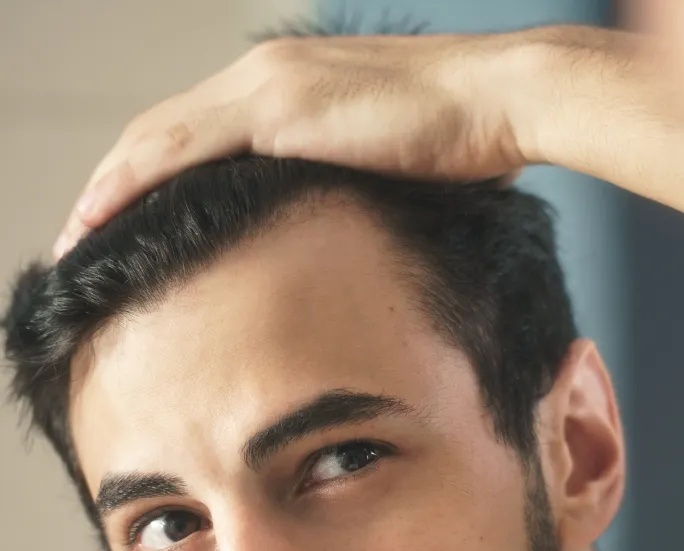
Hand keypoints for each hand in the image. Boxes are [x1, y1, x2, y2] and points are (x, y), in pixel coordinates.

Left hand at [53, 29, 555, 257]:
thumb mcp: (396, 169)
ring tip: (76, 235)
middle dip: (114, 183)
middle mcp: (265, 75)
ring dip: (108, 187)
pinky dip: (133, 183)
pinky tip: (104, 217)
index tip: (130, 222)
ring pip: (157, 137)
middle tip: (81, 234)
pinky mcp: (279, 112)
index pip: (199, 133)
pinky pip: (182, 150)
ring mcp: (268, 87)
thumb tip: (350, 232)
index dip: (154, 178)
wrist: (501, 101)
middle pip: (163, 131)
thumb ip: (356, 187)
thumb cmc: (467, 140)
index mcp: (290, 86)